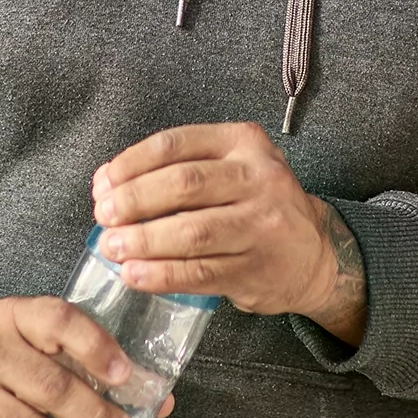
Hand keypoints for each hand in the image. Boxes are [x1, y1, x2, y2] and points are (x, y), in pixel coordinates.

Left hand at [92, 122, 367, 344]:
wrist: (315, 256)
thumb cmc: (255, 206)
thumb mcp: (231, 168)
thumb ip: (176, 169)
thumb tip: (107, 183)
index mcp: (244, 142)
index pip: (177, 144)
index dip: (132, 163)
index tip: (104, 183)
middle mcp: (259, 178)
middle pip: (184, 185)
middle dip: (134, 201)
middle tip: (103, 217)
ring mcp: (261, 226)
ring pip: (192, 231)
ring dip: (143, 240)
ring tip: (112, 248)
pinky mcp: (257, 270)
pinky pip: (200, 273)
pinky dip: (161, 275)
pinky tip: (134, 275)